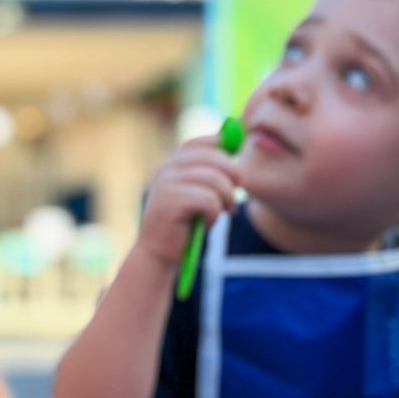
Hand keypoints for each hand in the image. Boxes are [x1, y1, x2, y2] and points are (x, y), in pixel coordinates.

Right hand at [138, 134, 240, 271]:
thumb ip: (208, 174)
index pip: (197, 143)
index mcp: (170, 165)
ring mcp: (166, 185)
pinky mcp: (170, 202)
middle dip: (233, 175)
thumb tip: (235, 154)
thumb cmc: (183, 225)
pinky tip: (209, 223)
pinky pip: (209, 200)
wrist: (159, 254)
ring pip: (214, 179)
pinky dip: (215, 214)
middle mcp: (166, 170)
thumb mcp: (196, 194)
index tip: (234, 164)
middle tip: (239, 192)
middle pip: (211, 158)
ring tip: (227, 211)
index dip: (219, 146)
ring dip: (227, 198)